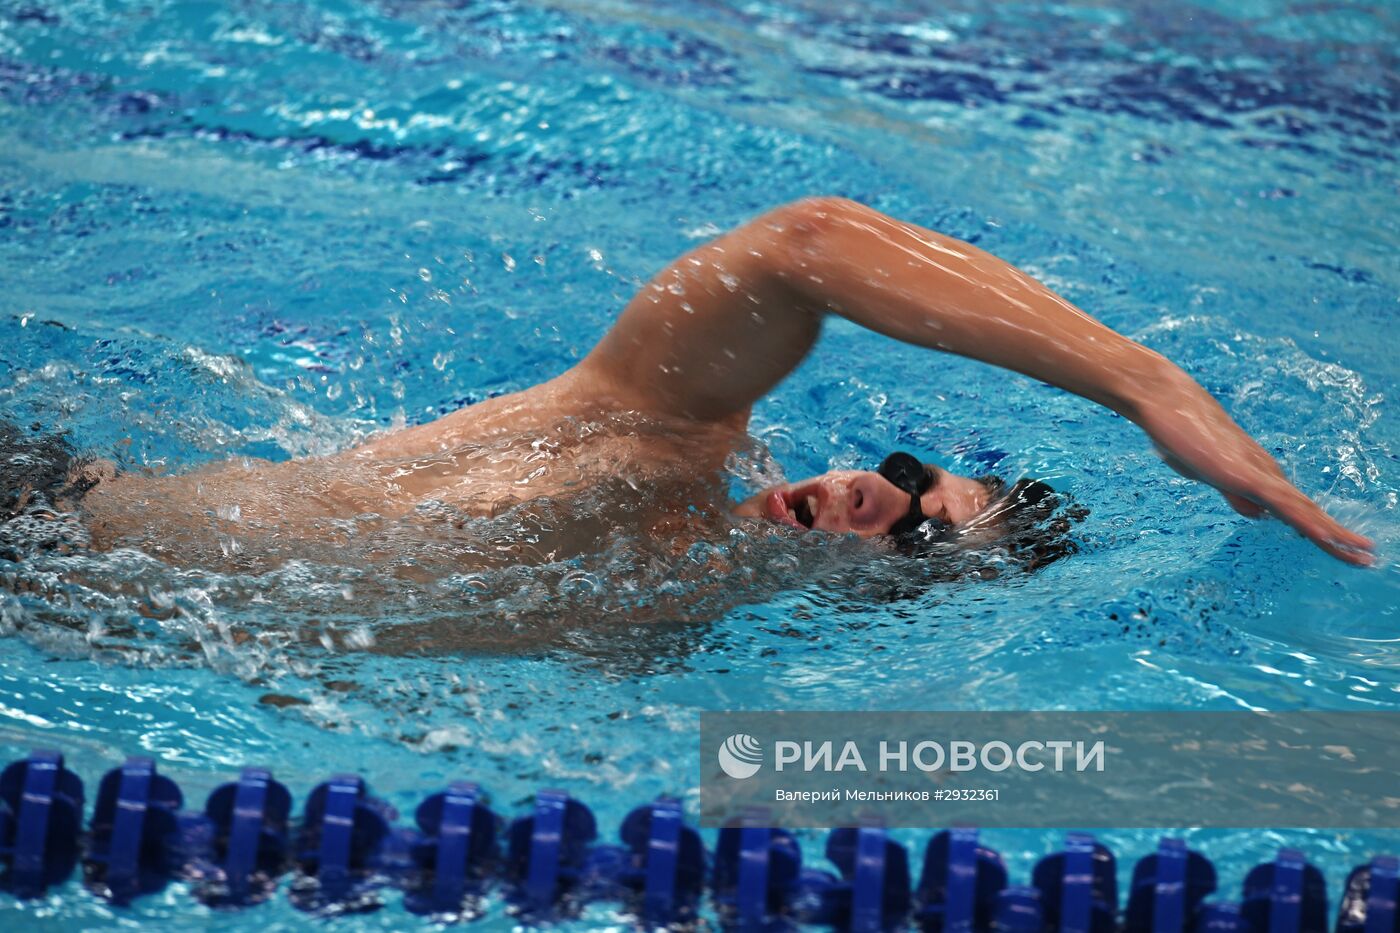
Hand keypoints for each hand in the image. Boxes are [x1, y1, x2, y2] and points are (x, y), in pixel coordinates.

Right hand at [1135, 379, 1374, 565]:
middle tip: (1367, 557)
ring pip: (1305, 512)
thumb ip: (1233, 493)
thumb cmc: (1179, 432)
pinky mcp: (1247, 476)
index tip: (1341, 546)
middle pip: (1309, 511)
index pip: (1295, 508)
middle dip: (1339, 536)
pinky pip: (1285, 506)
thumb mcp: (1205, 471)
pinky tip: (1327, 539)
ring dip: (1335, 535)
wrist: (1167, 400)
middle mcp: (1266, 473)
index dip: (1319, 527)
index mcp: (1256, 474)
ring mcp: (1259, 474)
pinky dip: (1309, 525)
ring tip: (1363, 555)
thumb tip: (1259, 516)